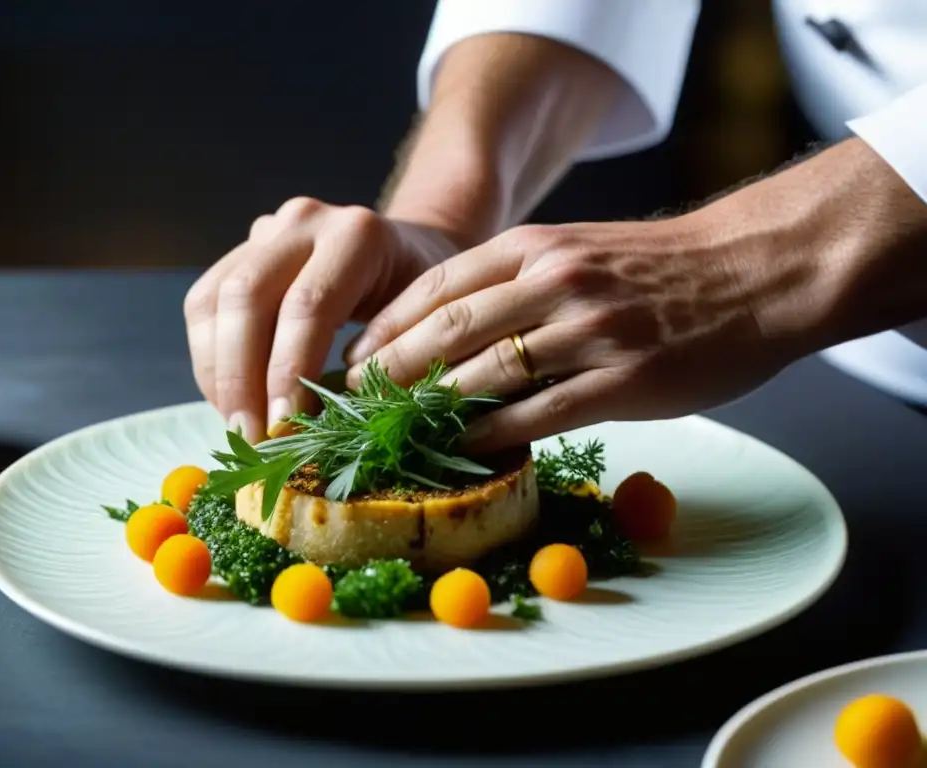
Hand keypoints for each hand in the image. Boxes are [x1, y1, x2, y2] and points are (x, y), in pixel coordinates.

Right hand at [184, 197, 459, 442]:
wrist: (408, 250)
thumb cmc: (423, 298)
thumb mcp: (423, 323)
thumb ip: (384, 364)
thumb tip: (336, 433)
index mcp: (358, 236)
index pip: (308, 305)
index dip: (288, 370)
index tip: (283, 426)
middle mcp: (305, 222)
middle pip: (247, 296)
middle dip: (241, 377)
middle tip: (250, 437)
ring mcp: (267, 231)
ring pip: (213, 299)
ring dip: (218, 372)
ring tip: (238, 427)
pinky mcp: (241, 252)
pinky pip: (204, 304)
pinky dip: (210, 360)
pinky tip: (231, 401)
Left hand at [344, 189, 833, 450]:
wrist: (755, 270)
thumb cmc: (660, 268)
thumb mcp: (578, 248)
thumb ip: (515, 279)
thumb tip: (447, 330)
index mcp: (534, 245)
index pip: (434, 287)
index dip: (383, 327)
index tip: (350, 359)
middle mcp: (553, 281)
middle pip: (444, 331)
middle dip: (387, 373)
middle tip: (354, 407)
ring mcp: (588, 331)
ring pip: (483, 375)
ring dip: (430, 410)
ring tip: (394, 436)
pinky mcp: (623, 379)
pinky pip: (538, 413)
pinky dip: (491, 434)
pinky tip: (462, 450)